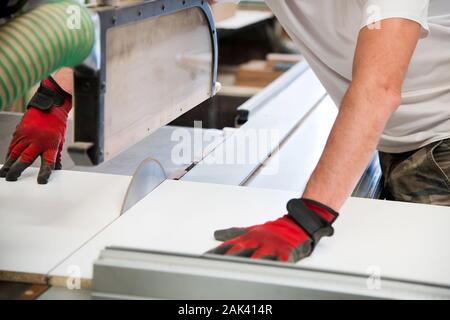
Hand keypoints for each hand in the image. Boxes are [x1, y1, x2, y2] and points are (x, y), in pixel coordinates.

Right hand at [0, 77, 70, 183]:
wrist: (50, 106)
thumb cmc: (57, 123)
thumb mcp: (60, 140)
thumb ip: (56, 155)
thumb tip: (57, 168)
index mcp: (50, 145)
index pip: (48, 163)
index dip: (44, 173)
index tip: (41, 182)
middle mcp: (37, 141)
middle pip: (25, 159)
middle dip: (17, 170)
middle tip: (11, 178)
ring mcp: (27, 136)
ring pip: (15, 152)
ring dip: (9, 163)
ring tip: (4, 173)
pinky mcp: (19, 131)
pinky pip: (13, 145)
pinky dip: (9, 154)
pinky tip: (8, 160)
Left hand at [207, 198, 337, 261]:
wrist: (297, 224)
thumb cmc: (273, 230)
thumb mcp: (250, 230)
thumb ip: (232, 234)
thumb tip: (216, 234)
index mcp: (247, 238)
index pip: (227, 246)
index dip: (215, 253)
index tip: (205, 259)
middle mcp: (257, 243)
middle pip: (238, 253)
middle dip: (226, 260)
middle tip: (215, 267)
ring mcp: (271, 249)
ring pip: (257, 258)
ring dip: (247, 265)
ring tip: (236, 273)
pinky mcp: (285, 254)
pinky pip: (279, 262)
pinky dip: (274, 267)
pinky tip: (268, 273)